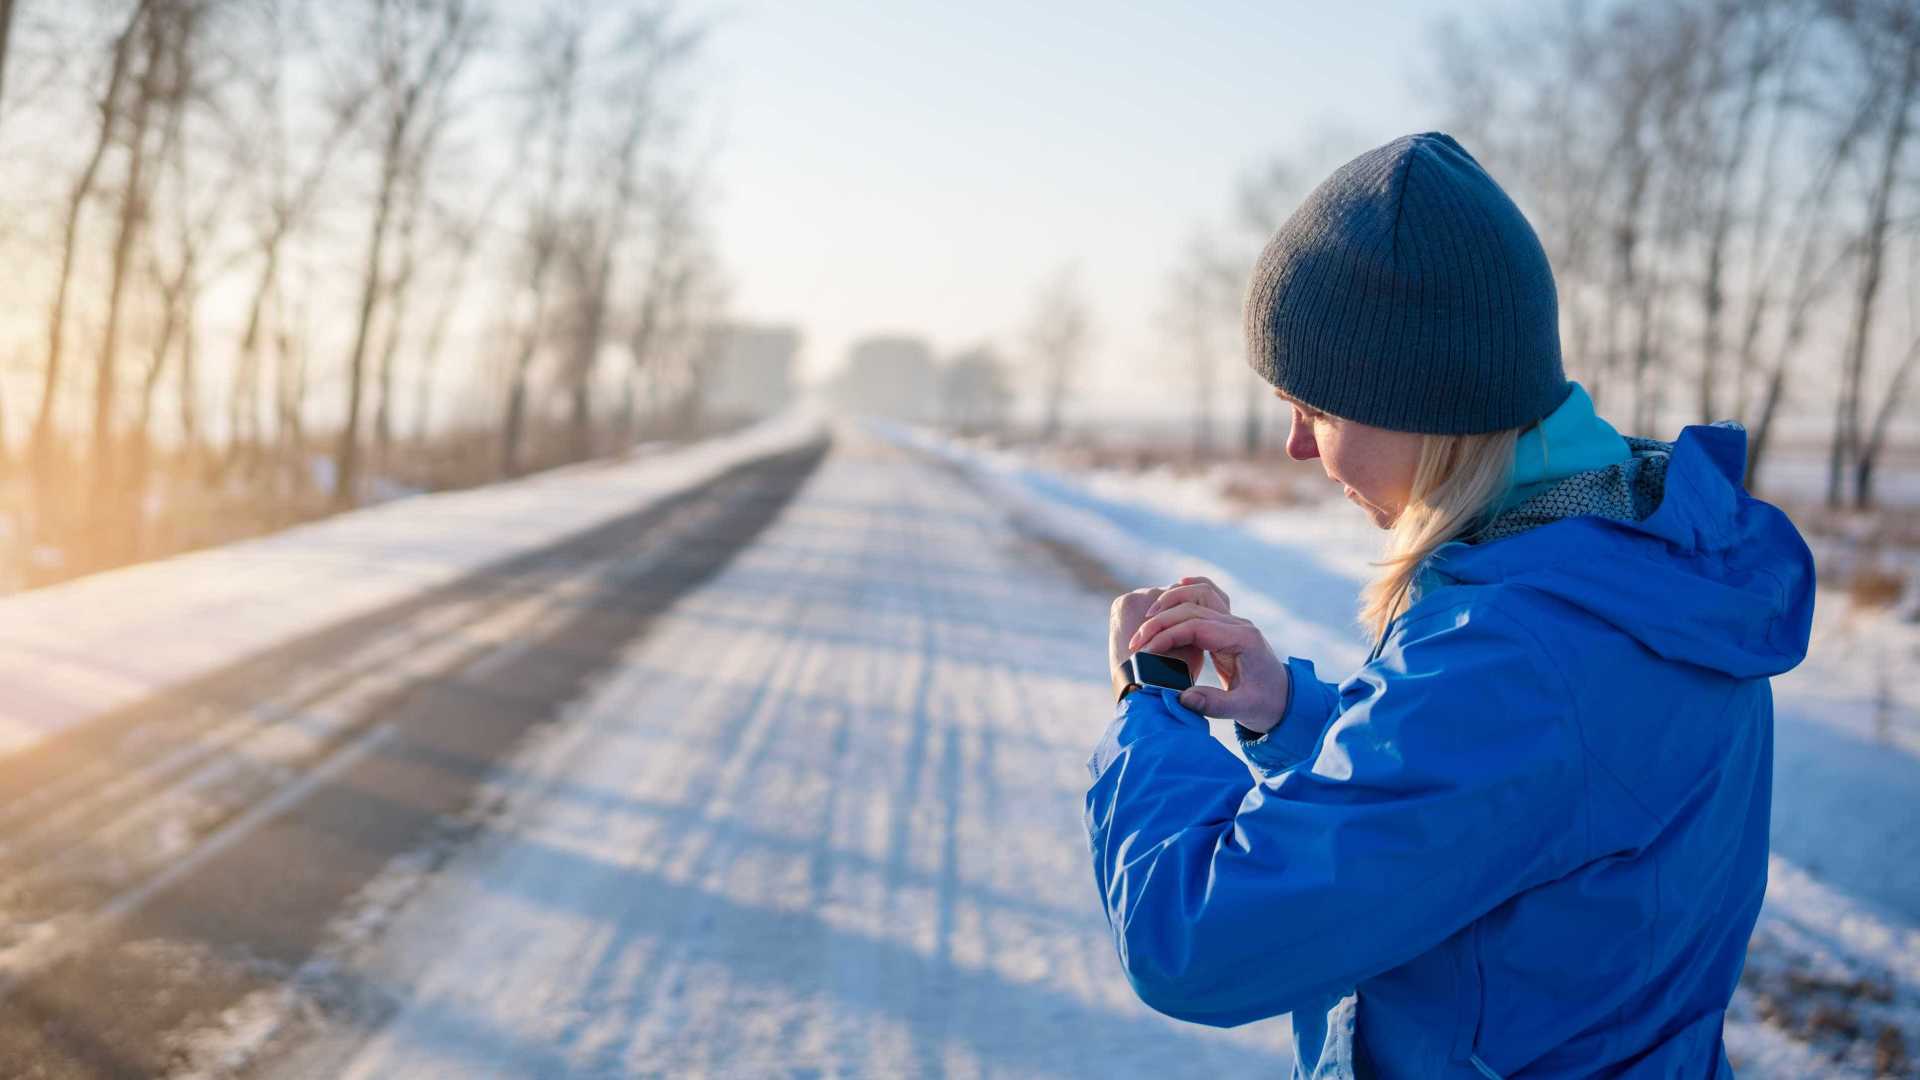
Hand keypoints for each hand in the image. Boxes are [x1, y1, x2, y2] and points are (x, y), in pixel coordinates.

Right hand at [1126, 576, 1289, 731]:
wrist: (1288, 700)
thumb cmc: (1267, 705)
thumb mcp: (1243, 710)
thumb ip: (1214, 704)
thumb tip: (1182, 697)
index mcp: (1243, 640)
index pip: (1197, 626)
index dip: (1168, 635)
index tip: (1146, 651)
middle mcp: (1238, 625)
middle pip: (1192, 609)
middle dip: (1160, 622)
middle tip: (1135, 643)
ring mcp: (1233, 623)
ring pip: (1195, 600)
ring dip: (1168, 608)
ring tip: (1144, 626)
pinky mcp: (1226, 628)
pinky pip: (1202, 603)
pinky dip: (1184, 596)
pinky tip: (1167, 597)